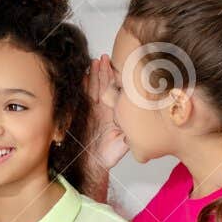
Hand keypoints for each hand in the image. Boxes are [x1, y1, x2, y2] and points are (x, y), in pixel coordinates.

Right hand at [85, 55, 128, 170]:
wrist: (92, 163)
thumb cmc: (107, 155)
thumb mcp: (123, 143)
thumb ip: (130, 132)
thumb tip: (140, 123)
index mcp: (115, 112)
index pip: (116, 91)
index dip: (116, 79)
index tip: (117, 68)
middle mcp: (104, 108)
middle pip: (104, 85)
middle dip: (104, 71)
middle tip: (104, 58)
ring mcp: (92, 109)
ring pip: (93, 87)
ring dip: (93, 75)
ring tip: (94, 62)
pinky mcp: (81, 112)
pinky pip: (81, 96)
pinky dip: (81, 86)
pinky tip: (82, 75)